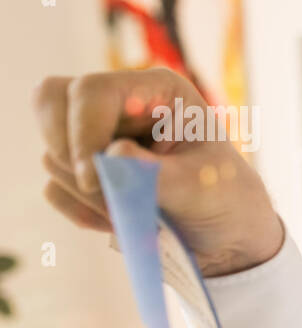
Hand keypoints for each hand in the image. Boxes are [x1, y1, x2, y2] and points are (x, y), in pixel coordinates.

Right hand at [33, 68, 284, 276]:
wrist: (226, 236)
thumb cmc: (226, 199)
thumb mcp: (201, 187)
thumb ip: (155, 172)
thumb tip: (111, 152)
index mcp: (156, 91)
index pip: (91, 90)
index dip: (83, 132)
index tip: (93, 178)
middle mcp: (121, 105)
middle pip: (50, 101)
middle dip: (69, 151)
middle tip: (100, 188)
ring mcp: (98, 137)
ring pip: (53, 153)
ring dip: (87, 193)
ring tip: (137, 212)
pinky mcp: (87, 172)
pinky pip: (55, 188)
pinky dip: (83, 212)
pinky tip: (122, 222)